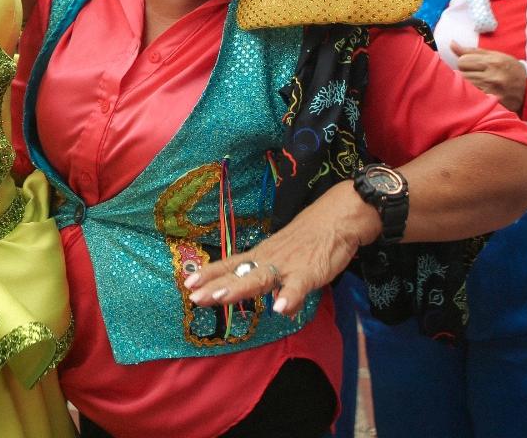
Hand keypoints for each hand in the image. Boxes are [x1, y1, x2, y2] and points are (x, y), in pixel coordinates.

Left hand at [183, 183, 375, 316]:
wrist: (339, 218)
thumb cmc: (313, 239)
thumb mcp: (291, 260)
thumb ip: (283, 285)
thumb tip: (282, 308)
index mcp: (262, 256)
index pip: (231, 265)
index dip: (210, 274)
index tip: (187, 282)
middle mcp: (269, 260)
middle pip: (239, 274)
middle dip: (216, 286)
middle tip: (194, 297)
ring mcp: (287, 266)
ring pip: (260, 278)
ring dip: (240, 289)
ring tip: (221, 299)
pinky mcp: (309, 272)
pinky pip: (298, 286)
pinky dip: (289, 297)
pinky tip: (280, 310)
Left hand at [449, 42, 526, 113]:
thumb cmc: (511, 70)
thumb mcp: (496, 56)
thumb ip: (473, 51)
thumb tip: (452, 44)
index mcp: (493, 62)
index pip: (463, 61)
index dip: (464, 64)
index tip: (470, 66)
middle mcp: (492, 76)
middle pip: (461, 74)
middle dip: (464, 75)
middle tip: (473, 77)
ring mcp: (491, 91)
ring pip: (465, 87)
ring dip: (466, 87)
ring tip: (475, 86)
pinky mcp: (492, 103)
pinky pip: (472, 99)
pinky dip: (472, 97)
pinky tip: (477, 96)